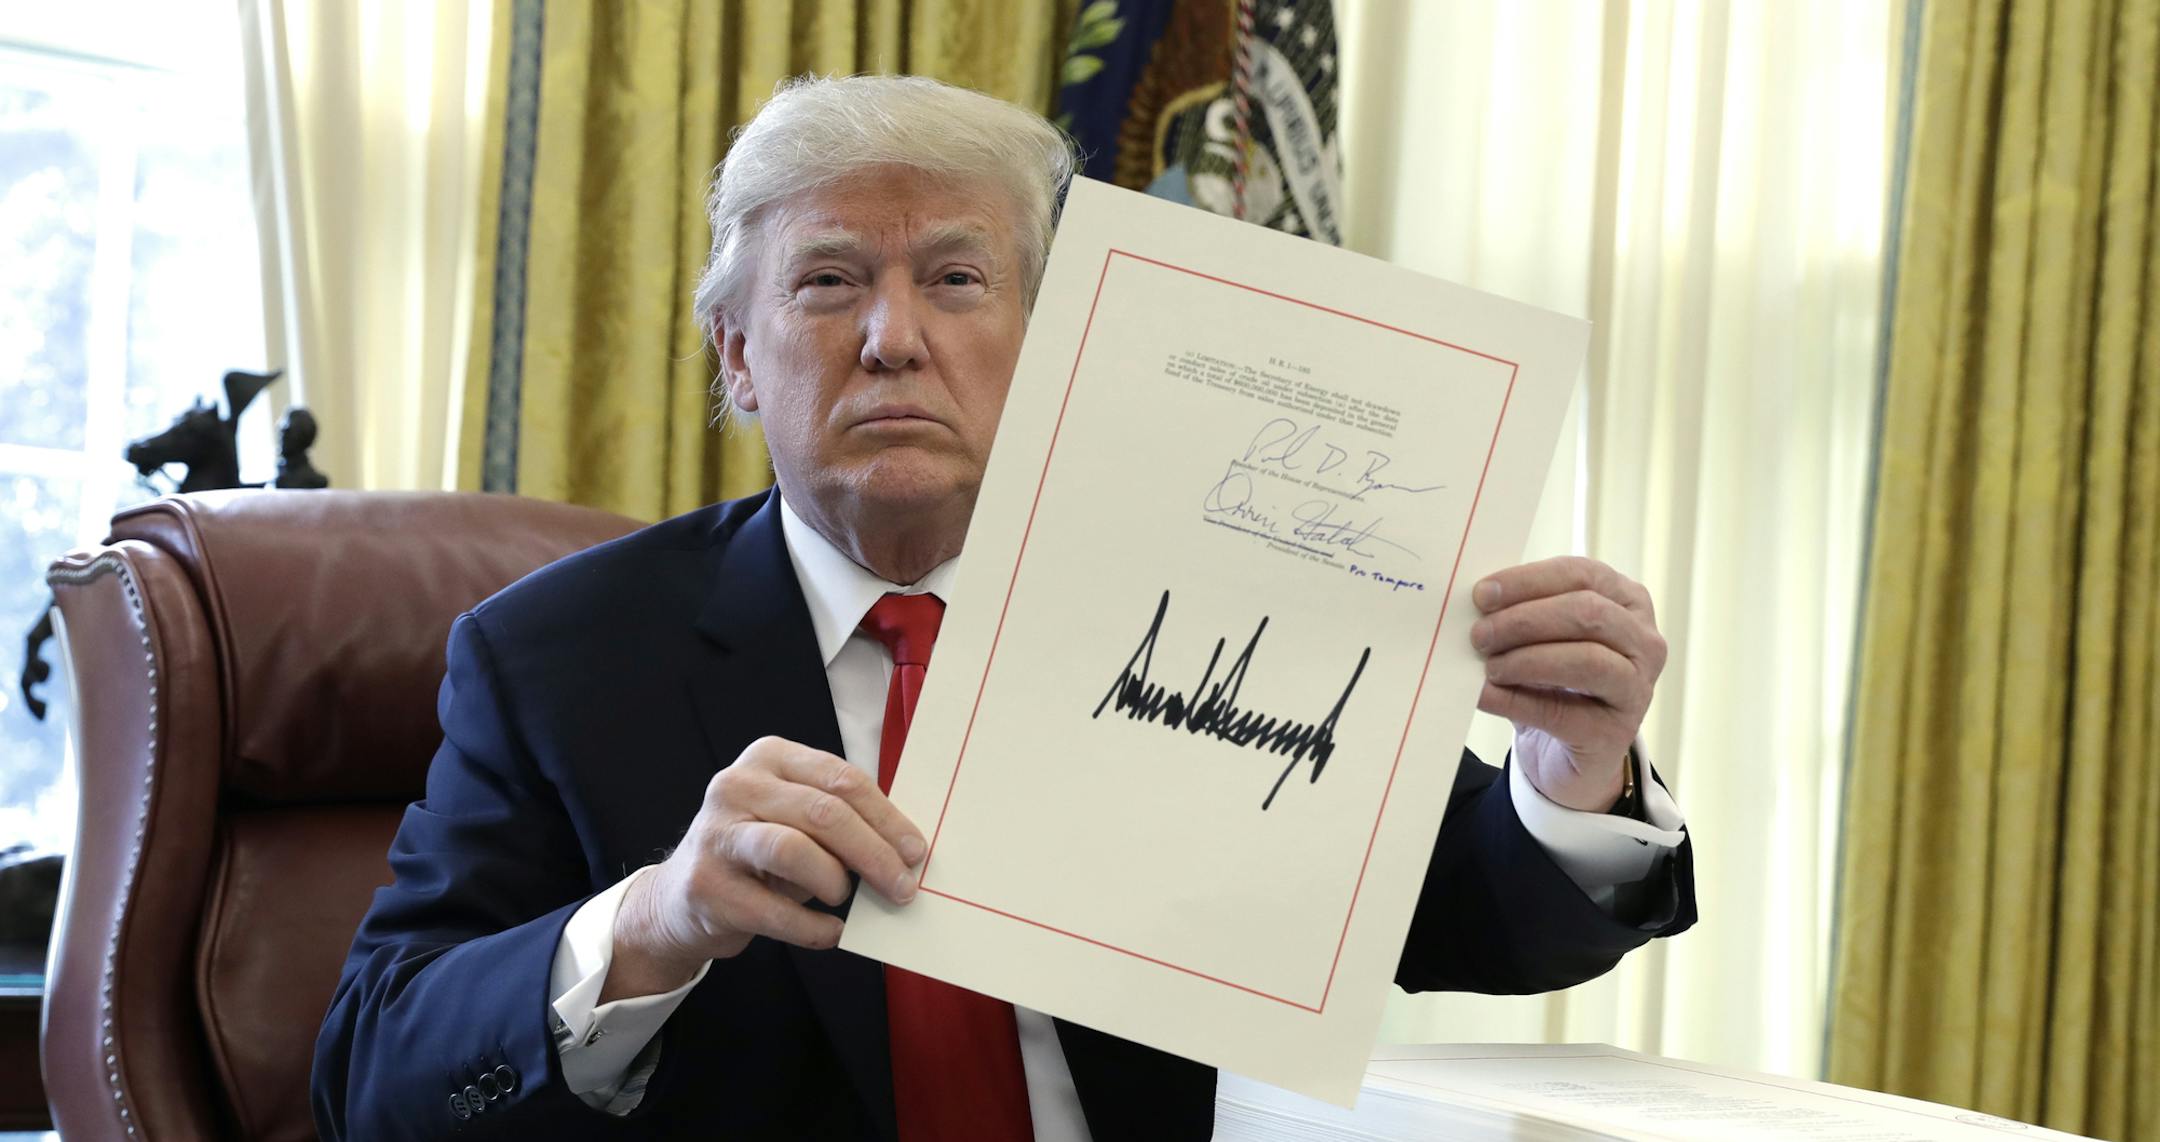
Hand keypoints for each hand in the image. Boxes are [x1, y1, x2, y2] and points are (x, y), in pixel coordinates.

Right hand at [604, 737, 925, 1001]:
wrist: (683, 898)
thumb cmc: (758, 853)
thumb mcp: (794, 818)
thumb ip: (840, 820)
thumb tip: (906, 850)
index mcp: (769, 757)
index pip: (840, 779)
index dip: (886, 817)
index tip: (916, 851)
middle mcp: (737, 786)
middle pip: (822, 813)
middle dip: (873, 852)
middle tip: (902, 886)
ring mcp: (716, 834)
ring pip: (793, 850)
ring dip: (836, 881)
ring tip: (847, 899)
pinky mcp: (705, 885)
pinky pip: (774, 910)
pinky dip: (813, 927)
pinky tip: (831, 931)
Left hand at [1469, 556, 1665, 811]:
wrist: (1563, 749)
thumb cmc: (1553, 679)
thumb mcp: (1544, 637)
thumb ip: (1521, 614)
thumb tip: (1479, 602)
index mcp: (1628, 601)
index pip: (1582, 575)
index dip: (1529, 581)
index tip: (1483, 594)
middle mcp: (1644, 641)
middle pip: (1587, 613)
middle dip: (1525, 620)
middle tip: (1479, 635)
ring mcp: (1637, 688)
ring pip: (1587, 660)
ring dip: (1527, 660)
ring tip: (1489, 667)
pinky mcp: (1616, 733)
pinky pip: (1563, 712)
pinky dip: (1516, 702)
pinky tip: (1486, 697)